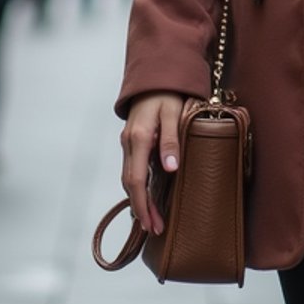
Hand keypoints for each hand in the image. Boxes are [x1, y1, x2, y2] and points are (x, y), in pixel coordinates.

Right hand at [120, 92, 184, 235]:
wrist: (155, 73)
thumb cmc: (168, 91)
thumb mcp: (174, 112)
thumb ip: (172, 140)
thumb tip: (170, 169)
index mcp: (139, 138)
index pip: (136, 180)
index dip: (143, 205)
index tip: (152, 224)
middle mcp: (129, 142)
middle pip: (130, 183)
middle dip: (141, 209)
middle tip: (155, 229)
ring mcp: (129, 142)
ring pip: (130, 177)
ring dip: (139, 199)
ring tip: (152, 219)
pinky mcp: (134, 140)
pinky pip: (133, 168)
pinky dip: (138, 186)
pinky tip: (146, 195)